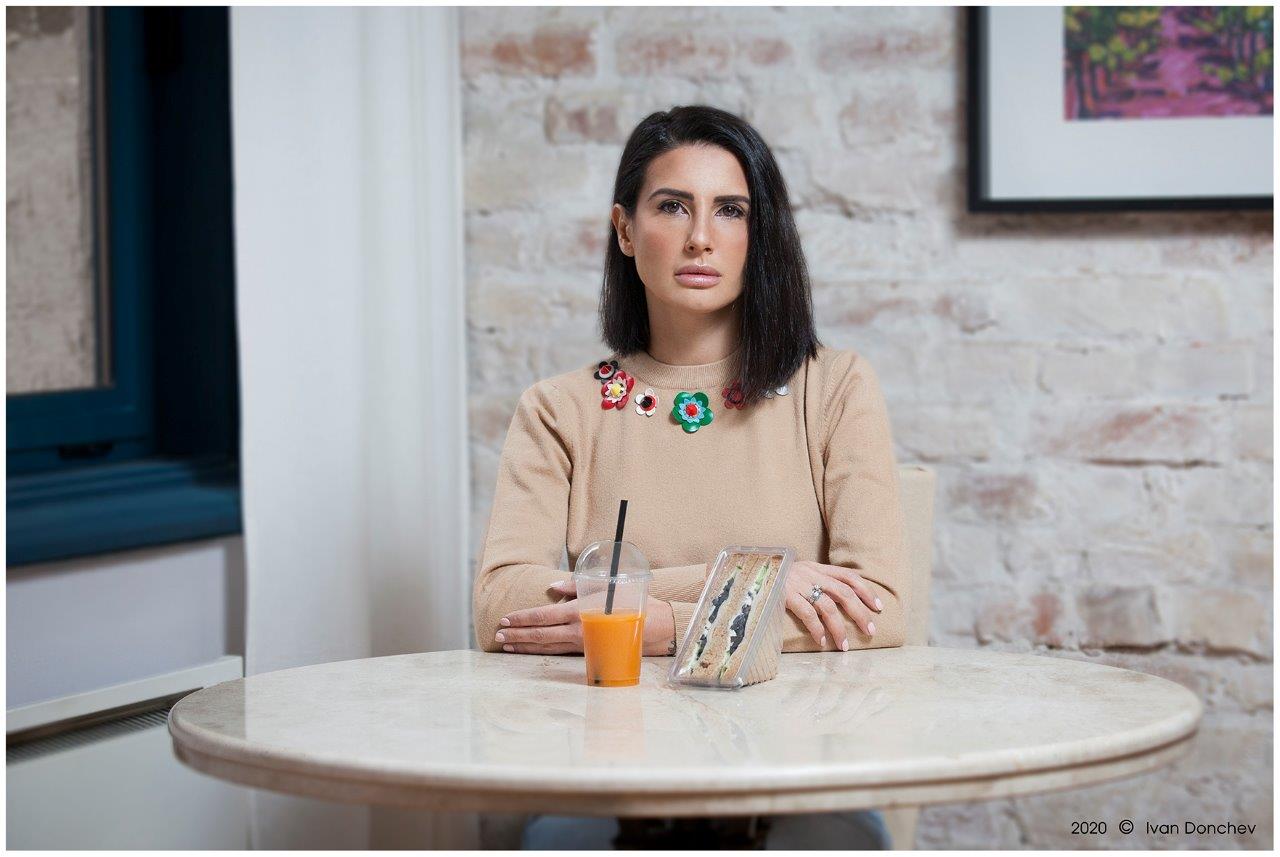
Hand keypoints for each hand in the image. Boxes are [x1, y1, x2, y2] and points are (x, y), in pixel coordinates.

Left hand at [496, 581, 674, 655]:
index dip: (522, 619)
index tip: (505, 620)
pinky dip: (541, 651)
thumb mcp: (602, 586)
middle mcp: (577, 631)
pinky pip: (558, 652)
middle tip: (498, 636)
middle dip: (518, 635)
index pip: (543, 616)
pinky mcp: (587, 652)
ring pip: (547, 647)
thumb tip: (551, 588)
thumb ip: (574, 586)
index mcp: (578, 612)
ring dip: (525, 646)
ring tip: (507, 646)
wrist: (653, 626)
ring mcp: (581, 644)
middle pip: (540, 634)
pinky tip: (530, 650)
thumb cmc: (629, 601)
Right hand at [784, 560, 882, 650]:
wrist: (749, 570)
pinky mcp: (786, 595)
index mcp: (816, 567)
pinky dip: (817, 629)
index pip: (848, 576)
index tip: (878, 607)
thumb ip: (816, 580)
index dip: (866, 591)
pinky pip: (807, 614)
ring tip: (844, 645)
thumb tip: (839, 600)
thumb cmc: (776, 576)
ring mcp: (798, 585)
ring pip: (828, 607)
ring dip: (839, 628)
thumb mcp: (799, 572)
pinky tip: (821, 641)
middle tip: (870, 630)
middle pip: (844, 593)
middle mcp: (811, 574)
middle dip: (860, 613)